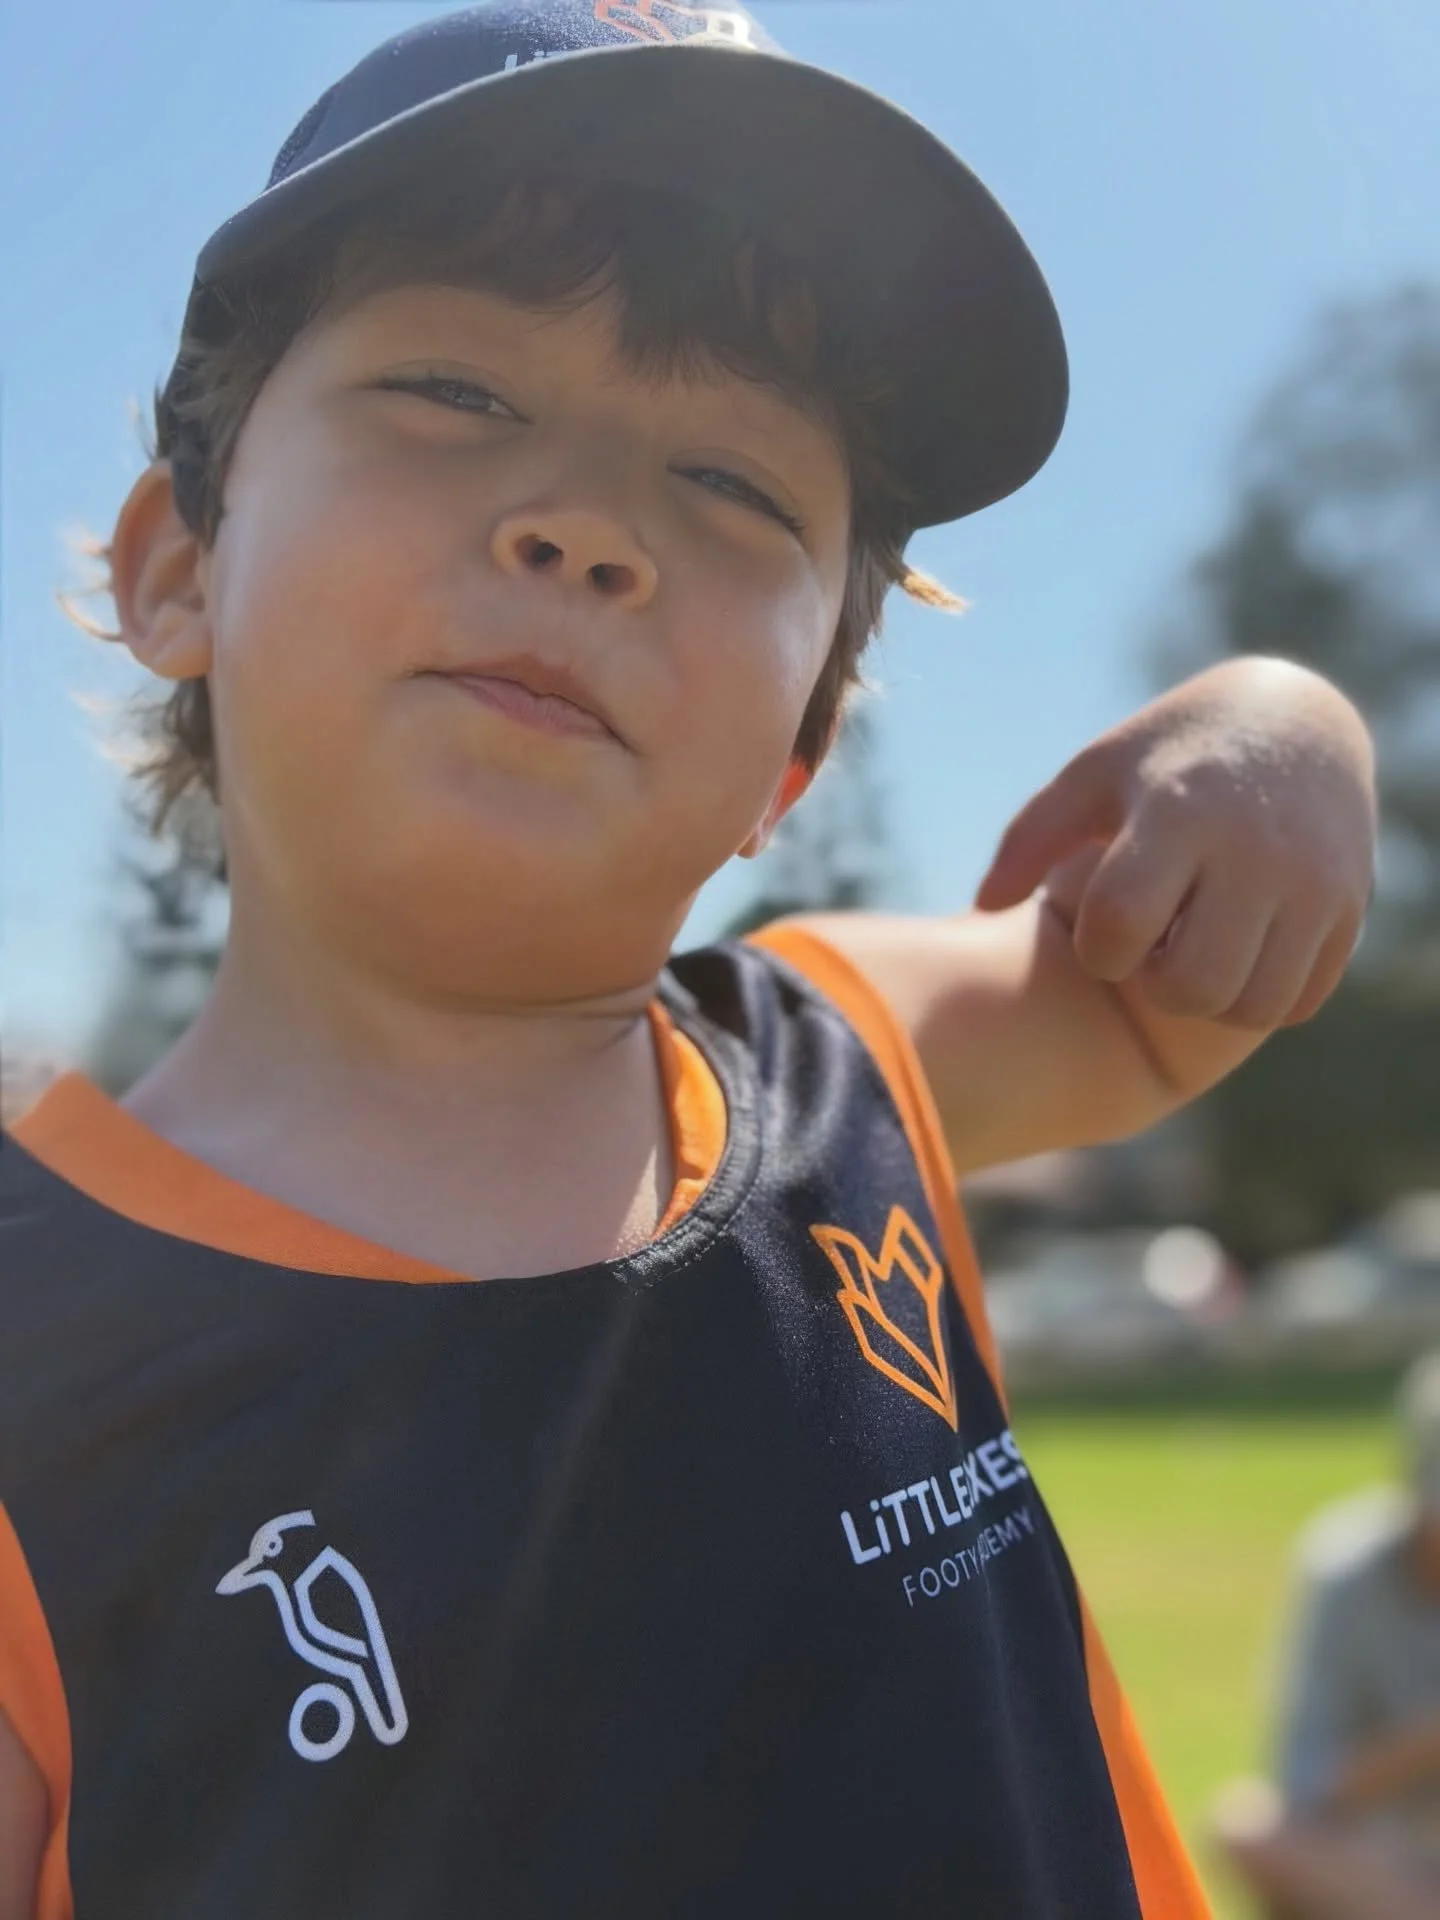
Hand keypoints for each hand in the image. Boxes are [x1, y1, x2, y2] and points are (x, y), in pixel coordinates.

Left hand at [974, 659, 1376, 1029]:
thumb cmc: (1170, 755)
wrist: (1298, 723)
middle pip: (1192, 985)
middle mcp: (1255, 851)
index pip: (1121, 925)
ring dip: (1208, 998)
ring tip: (1192, 948)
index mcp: (1180, 813)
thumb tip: (982, 906)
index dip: (1099, 944)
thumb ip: (1030, 837)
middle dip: (1154, 983)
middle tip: (1151, 946)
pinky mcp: (1351, 908)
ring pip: (1251, 1005)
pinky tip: (1237, 951)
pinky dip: (1260, 994)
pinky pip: (1298, 1000)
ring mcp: (1314, 883)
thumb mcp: (1095, 773)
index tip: (1106, 918)